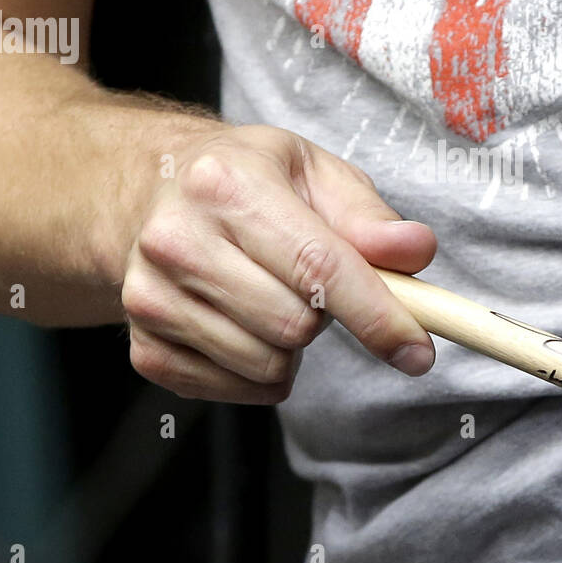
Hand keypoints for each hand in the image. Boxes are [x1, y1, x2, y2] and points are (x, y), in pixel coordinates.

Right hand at [121, 125, 436, 402]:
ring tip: (272, 296)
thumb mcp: (311, 172)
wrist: (150, 192)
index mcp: (226, 184)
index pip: (316, 265)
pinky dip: (261, 372)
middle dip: (325, 315)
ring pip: (267, 364)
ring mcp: (150, 298)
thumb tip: (414, 252)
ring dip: (292, 345)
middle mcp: (176, 240)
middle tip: (310, 284)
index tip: (417, 350)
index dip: (376, 314)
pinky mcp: (143, 347)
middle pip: (294, 325)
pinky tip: (246, 325)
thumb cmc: (245, 180)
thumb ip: (368, 217)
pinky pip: (238, 390)